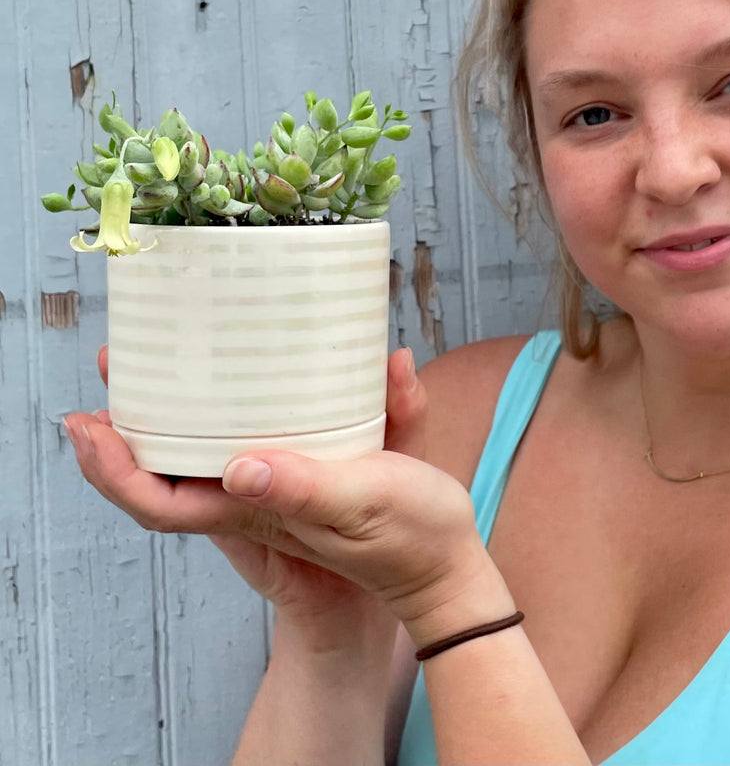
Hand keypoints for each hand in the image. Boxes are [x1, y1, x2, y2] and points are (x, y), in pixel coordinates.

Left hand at [65, 346, 426, 646]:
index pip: (160, 502)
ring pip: (195, 456)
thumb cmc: (409, 538)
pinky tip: (222, 379)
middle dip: (124, 428)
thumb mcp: (365, 502)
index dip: (113, 469)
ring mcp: (273, 487)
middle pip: (164, 473)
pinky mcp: (298, 469)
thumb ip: (306, 485)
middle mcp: (253, 499)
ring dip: (163, 415)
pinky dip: (214, 412)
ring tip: (147, 365)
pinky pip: (235, 441)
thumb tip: (239, 467)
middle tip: (113, 365)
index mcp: (258, 511)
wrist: (442, 565)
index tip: (86, 423)